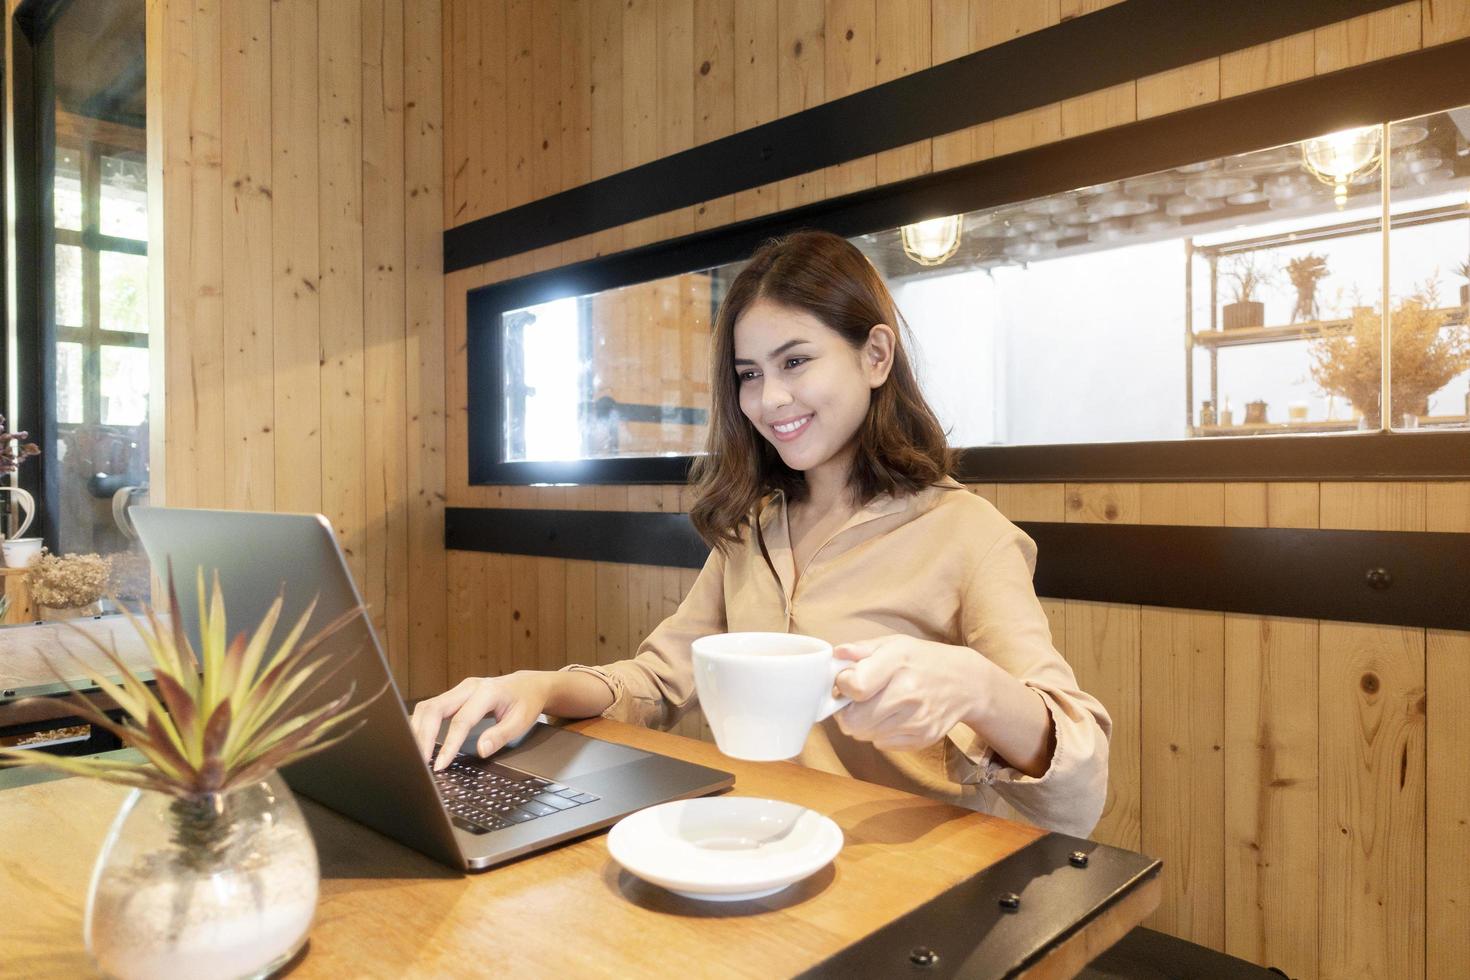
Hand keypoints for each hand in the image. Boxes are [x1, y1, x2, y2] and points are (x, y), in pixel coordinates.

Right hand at [409, 671, 552, 770]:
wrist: (528, 684)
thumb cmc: (526, 702)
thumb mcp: (522, 721)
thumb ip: (501, 735)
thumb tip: (481, 750)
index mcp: (487, 692)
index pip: (461, 721)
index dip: (448, 745)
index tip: (439, 765)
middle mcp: (469, 687)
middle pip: (435, 709)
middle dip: (423, 737)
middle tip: (420, 762)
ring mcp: (459, 690)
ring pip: (428, 707)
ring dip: (418, 730)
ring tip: (416, 755)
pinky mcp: (454, 696)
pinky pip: (431, 708)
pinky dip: (422, 725)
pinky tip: (419, 742)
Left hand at [830, 635, 987, 751]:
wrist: (966, 683)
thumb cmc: (924, 660)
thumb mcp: (895, 644)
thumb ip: (862, 650)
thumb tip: (836, 655)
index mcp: (898, 663)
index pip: (855, 687)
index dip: (842, 686)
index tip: (847, 681)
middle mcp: (909, 693)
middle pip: (854, 721)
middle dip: (847, 712)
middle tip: (855, 700)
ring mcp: (917, 719)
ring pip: (865, 735)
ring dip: (863, 723)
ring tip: (877, 706)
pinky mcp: (922, 738)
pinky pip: (882, 744)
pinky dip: (880, 733)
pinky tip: (892, 717)